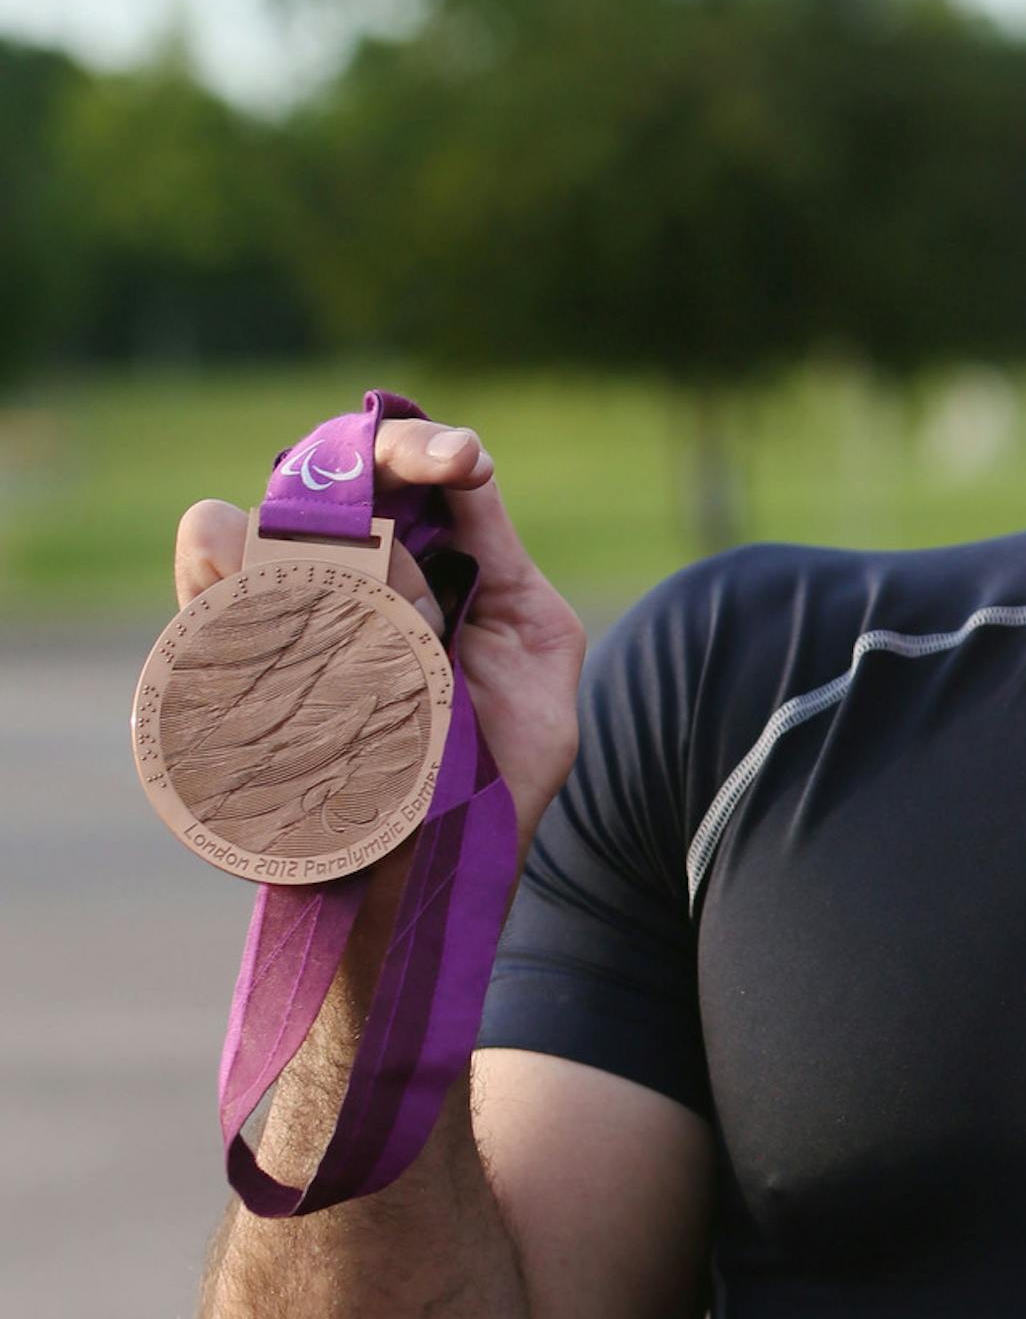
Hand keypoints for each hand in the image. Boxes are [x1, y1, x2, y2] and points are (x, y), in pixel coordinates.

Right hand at [174, 414, 585, 856]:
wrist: (453, 873)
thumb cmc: (504, 762)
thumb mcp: (535, 650)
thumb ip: (499, 557)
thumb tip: (466, 469)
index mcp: (409, 557)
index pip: (388, 465)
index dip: (414, 445)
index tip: (462, 461)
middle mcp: (328, 574)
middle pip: (306, 487)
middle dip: (375, 532)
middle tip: (426, 606)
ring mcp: (267, 620)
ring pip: (234, 531)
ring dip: (309, 579)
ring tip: (368, 656)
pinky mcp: (219, 673)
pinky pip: (198, 604)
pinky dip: (232, 609)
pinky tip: (277, 646)